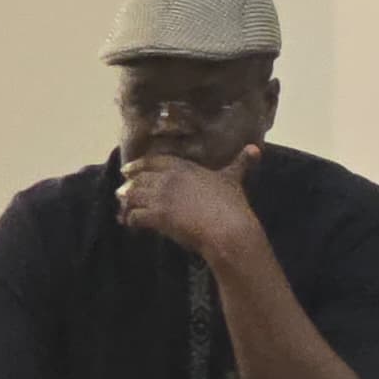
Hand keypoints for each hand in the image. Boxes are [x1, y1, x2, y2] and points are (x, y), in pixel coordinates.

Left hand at [117, 146, 260, 256]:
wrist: (227, 229)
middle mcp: (168, 178)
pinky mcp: (156, 215)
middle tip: (122, 193)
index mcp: (184, 167)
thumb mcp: (234, 180)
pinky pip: (134, 215)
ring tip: (123, 211)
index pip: (153, 161)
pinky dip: (129, 220)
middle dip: (128, 186)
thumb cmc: (232, 204)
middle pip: (138, 178)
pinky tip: (130, 224)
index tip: (128, 169)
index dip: (139, 165)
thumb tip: (255, 148)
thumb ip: (241, 163)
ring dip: (125, 204)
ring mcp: (160, 197)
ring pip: (132, 196)